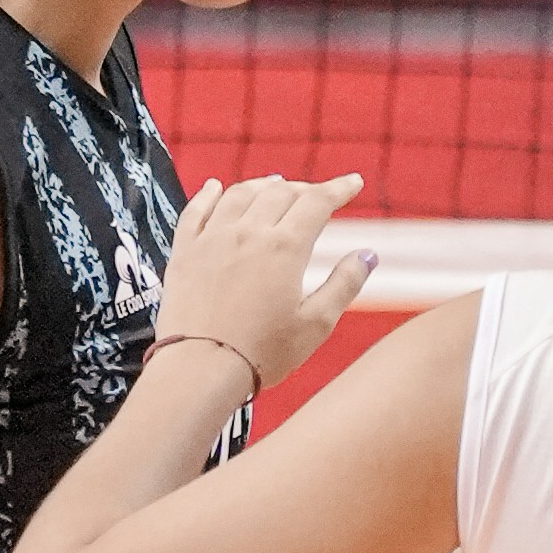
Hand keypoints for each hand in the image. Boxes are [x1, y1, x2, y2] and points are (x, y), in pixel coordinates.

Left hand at [146, 174, 370, 407]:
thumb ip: (345, 284)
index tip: (353, 182)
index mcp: (285, 248)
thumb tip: (367, 254)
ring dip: (263, 185)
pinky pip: (196, 209)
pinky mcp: (185, 252)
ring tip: (275, 185)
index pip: (317, 202)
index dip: (339, 188)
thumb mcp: (316, 324)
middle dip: (305, 189)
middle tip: (318, 195)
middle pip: (280, 192)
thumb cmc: (263, 353)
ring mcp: (212, 239)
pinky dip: (210, 193)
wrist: (200, 369)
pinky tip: (217, 187)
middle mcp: (248, 233)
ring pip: (240, 194)